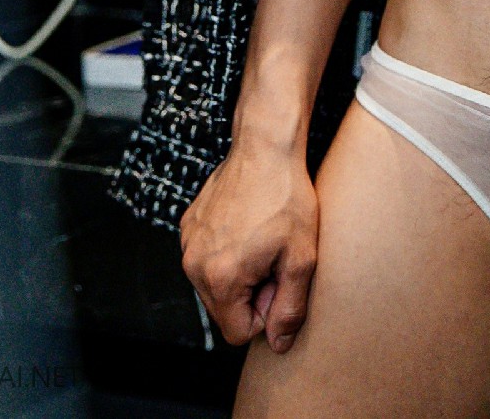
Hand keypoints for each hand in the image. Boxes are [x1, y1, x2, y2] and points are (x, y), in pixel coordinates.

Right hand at [179, 137, 318, 353]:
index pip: (238, 332)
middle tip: (273, 256)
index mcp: (220, 278)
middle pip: (224, 309)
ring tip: (260, 239)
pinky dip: (225, 251)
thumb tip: (278, 343)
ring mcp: (187, 243)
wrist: (265, 146)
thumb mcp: (302, 258)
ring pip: (214, 285)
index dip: (266, 310)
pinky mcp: (188, 225)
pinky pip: (206, 258)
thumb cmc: (286, 196)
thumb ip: (290, 308)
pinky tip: (245, 225)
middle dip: (251, 293)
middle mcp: (193, 264)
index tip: (279, 277)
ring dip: (238, 273)